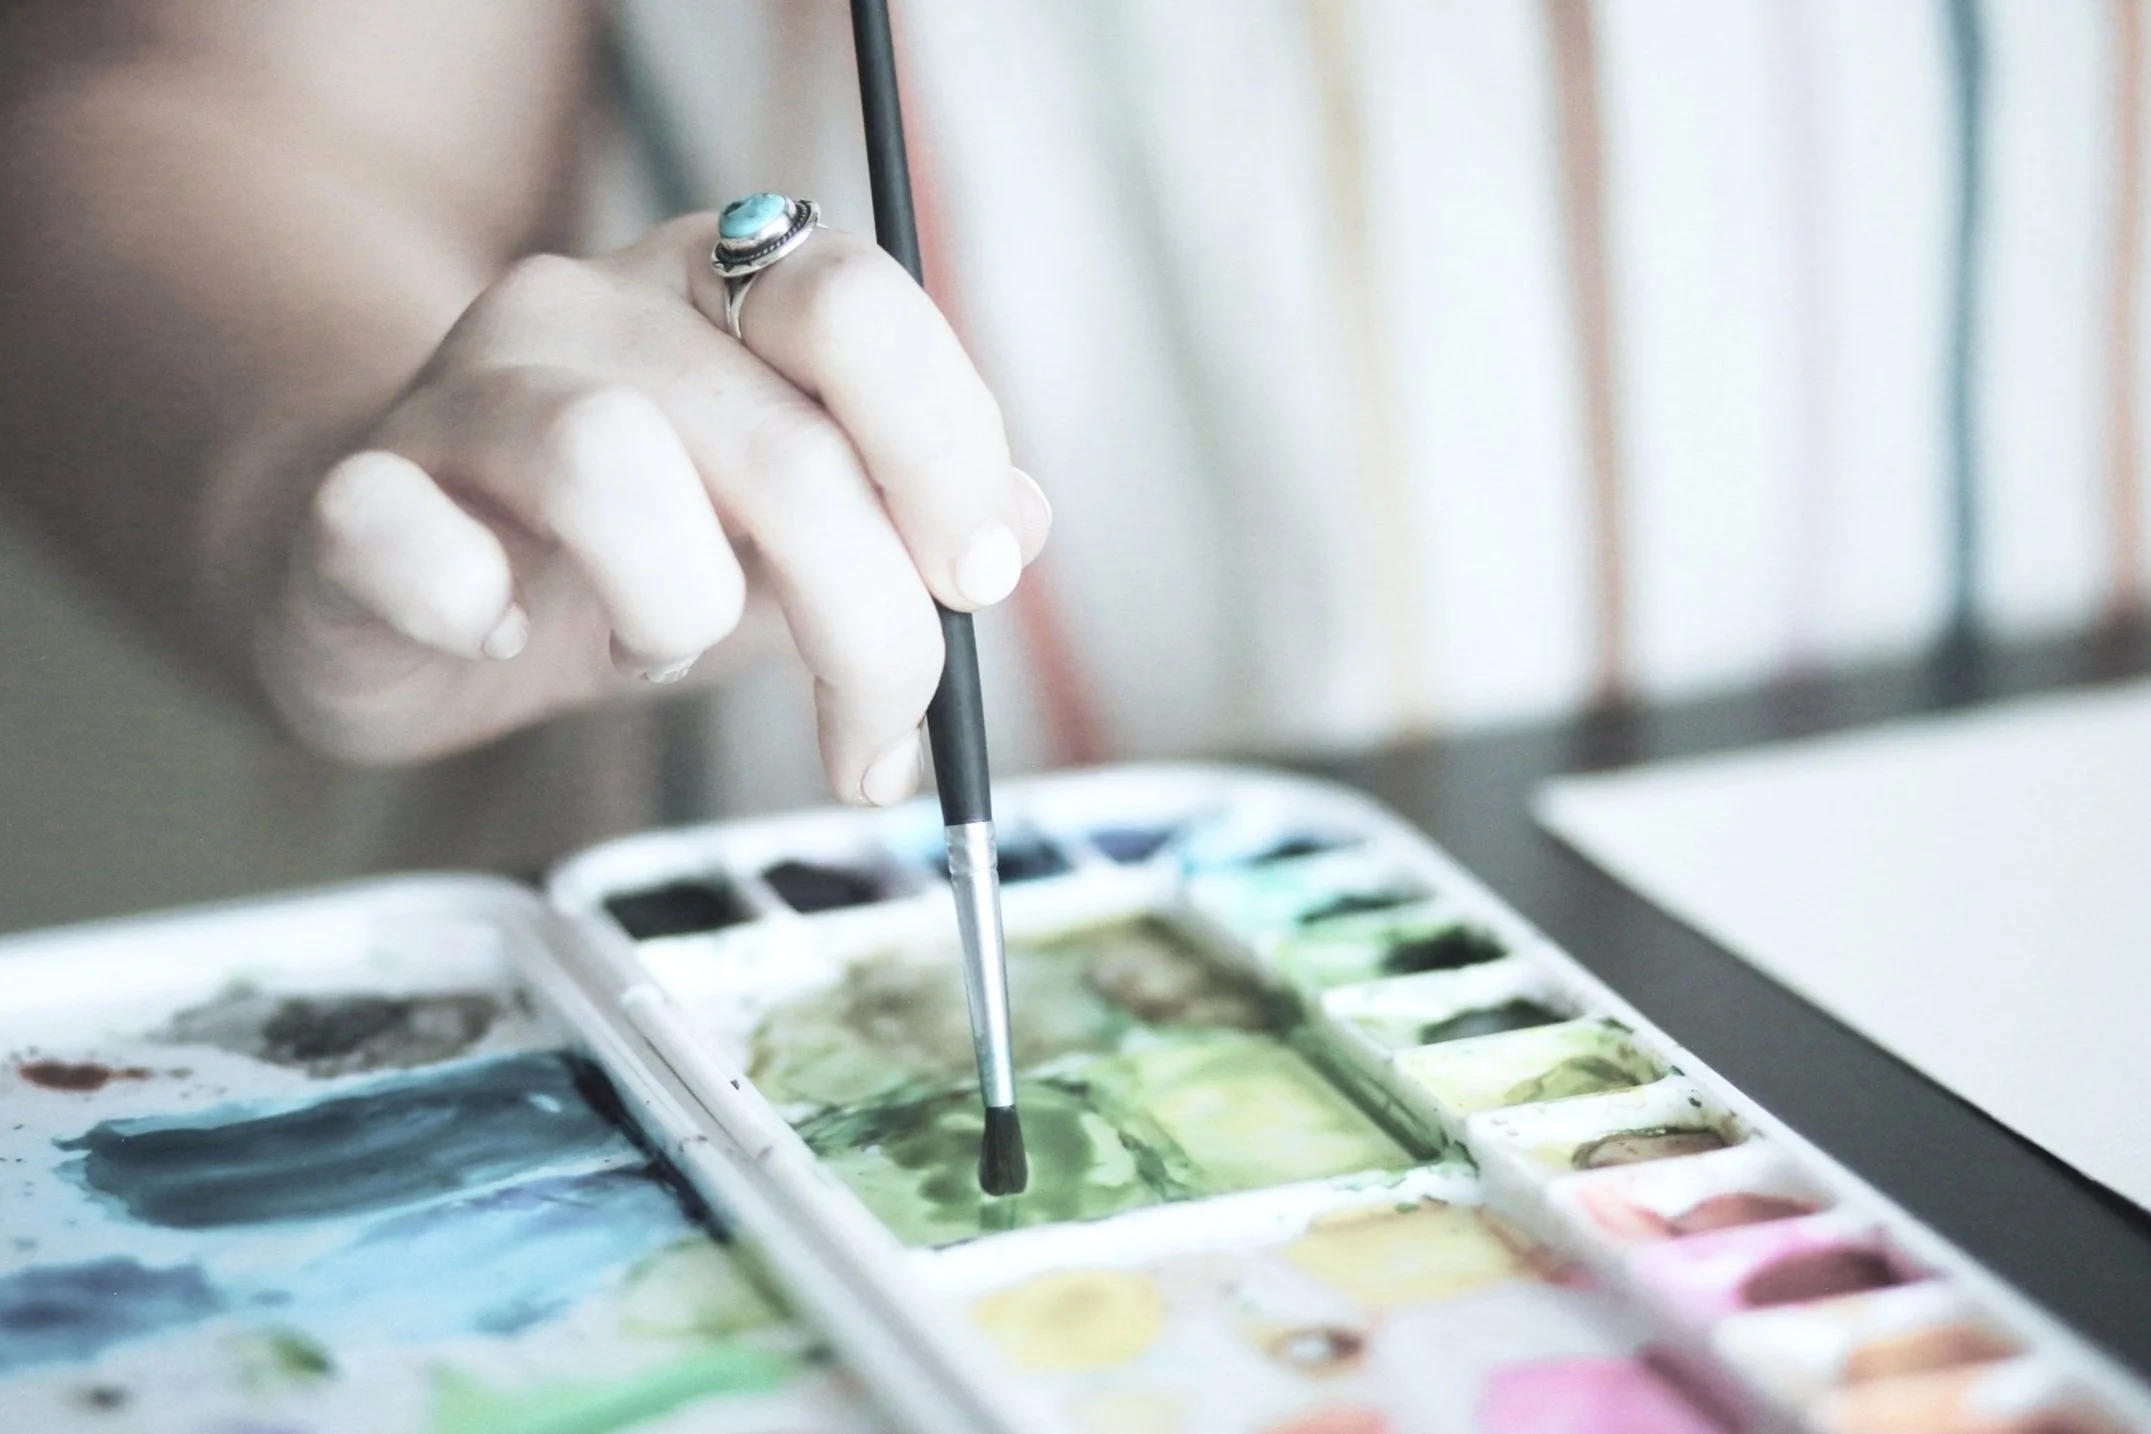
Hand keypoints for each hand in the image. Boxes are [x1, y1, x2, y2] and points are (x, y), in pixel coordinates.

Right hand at [263, 214, 1049, 805]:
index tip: (974, 583)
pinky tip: (497, 633)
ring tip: (657, 646)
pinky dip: (474, 610)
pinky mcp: (352, 494)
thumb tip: (1023, 524)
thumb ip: (907, 518)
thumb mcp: (794, 536)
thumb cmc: (618, 556)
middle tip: (873, 739)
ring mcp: (458, 392)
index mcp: (717, 290)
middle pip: (781, 444)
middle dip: (868, 627)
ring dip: (678, 610)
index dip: (946, 455)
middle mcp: (588, 308)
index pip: (860, 310)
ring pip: (608, 465)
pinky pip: (406, 536)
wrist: (397, 580)